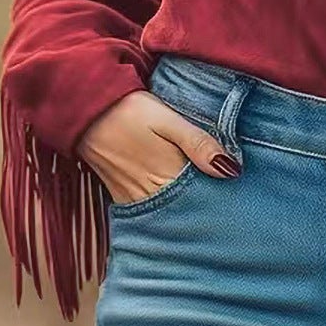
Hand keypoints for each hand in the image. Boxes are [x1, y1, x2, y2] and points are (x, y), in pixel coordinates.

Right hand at [76, 90, 239, 204]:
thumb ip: (198, 143)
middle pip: (186, 213)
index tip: (239, 200)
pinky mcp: (122, 195)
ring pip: (168, 215)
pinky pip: (149, 210)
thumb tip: (231, 170)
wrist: (86, 110)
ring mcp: (133, 198)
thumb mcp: (168, 119)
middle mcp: (149, 195)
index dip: (222, 202)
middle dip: (206, 211)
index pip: (202, 201)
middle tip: (229, 207)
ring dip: (187, 211)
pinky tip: (178, 201)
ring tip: (209, 205)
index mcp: (165, 176)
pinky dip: (165, 209)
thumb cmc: (129, 110)